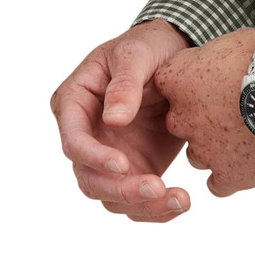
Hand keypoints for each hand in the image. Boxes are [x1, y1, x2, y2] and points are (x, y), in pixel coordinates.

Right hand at [50, 18, 193, 222]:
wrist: (177, 54)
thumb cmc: (149, 46)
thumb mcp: (137, 53)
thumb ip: (125, 83)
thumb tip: (113, 120)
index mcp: (74, 103)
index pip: (74, 141)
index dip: (94, 156)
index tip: (123, 163)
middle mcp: (86, 136)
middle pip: (90, 178)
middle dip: (122, 189)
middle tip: (157, 188)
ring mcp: (108, 155)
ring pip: (113, 197)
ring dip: (142, 205)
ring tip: (179, 200)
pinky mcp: (134, 168)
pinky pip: (137, 199)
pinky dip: (157, 208)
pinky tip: (180, 202)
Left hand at [153, 28, 254, 195]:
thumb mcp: (232, 41)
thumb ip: (213, 56)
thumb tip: (219, 60)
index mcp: (177, 79)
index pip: (169, 86)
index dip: (190, 86)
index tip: (209, 84)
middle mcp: (181, 118)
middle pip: (182, 123)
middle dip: (203, 120)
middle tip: (234, 109)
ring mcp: (203, 149)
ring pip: (199, 155)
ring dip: (217, 148)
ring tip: (249, 133)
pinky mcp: (227, 174)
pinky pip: (219, 183)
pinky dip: (233, 174)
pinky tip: (251, 159)